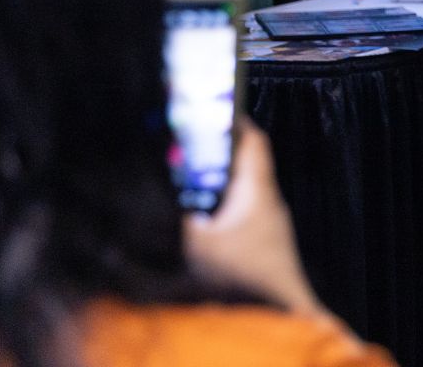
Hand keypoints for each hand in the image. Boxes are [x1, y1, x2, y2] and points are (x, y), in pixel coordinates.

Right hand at [184, 120, 325, 316]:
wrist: (281, 316)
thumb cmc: (246, 281)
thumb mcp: (197, 248)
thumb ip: (169, 223)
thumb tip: (141, 206)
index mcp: (259, 191)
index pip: (254, 140)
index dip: (235, 119)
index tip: (210, 107)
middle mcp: (269, 203)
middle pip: (246, 162)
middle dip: (217, 149)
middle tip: (186, 141)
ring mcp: (269, 225)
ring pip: (242, 189)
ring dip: (217, 180)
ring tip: (184, 177)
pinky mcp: (263, 246)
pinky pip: (240, 213)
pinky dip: (220, 207)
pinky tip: (198, 220)